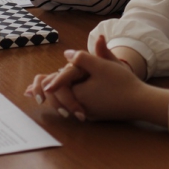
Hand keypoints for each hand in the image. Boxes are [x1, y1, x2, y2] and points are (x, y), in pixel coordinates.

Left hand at [25, 35, 159, 122]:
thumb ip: (83, 58)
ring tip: (39, 95)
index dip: (44, 84)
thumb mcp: (103, 65)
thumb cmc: (122, 82)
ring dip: (52, 98)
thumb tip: (66, 54)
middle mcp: (80, 106)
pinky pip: (73, 107)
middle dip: (43, 93)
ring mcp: (87, 112)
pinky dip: (63, 103)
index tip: (33, 86)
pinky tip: (61, 100)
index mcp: (79, 94)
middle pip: (56, 99)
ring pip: (64, 104)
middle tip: (28, 92)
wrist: (140, 102)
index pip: (55, 88)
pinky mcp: (94, 114)